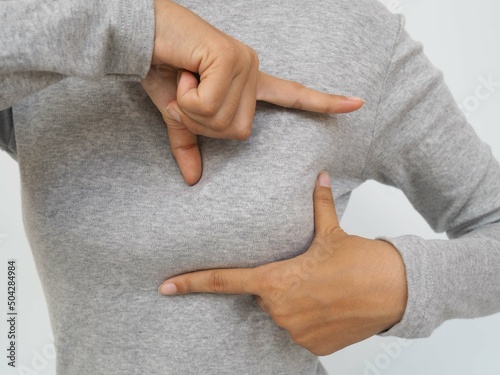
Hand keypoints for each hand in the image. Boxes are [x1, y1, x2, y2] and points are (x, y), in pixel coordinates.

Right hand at [142, 0, 363, 184]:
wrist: (140, 35)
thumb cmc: (162, 68)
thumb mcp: (177, 114)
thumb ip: (190, 143)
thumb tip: (193, 179)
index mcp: (247, 82)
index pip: (292, 95)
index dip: (322, 103)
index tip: (356, 104)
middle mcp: (253, 69)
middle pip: (241, 132)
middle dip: (204, 124)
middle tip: (186, 95)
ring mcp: (245, 62)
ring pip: (225, 120)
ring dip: (192, 109)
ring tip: (184, 81)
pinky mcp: (230, 57)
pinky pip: (210, 103)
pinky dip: (187, 98)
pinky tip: (184, 72)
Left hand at [158, 171, 407, 355]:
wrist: (396, 291)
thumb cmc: (360, 261)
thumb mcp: (333, 231)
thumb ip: (319, 205)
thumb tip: (320, 176)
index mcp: (277, 280)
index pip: (225, 281)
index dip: (193, 282)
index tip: (167, 286)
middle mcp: (281, 309)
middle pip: (264, 295)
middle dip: (278, 284)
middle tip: (308, 273)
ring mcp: (296, 331)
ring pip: (282, 313)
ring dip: (296, 301)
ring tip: (323, 288)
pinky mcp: (312, 346)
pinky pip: (299, 330)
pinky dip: (309, 318)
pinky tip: (329, 305)